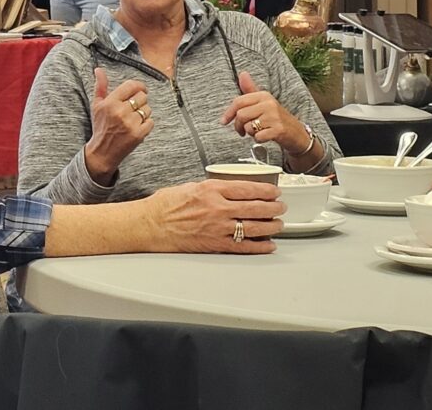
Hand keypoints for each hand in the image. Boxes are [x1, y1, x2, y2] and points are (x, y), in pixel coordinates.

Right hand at [84, 68, 152, 184]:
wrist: (102, 152)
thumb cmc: (101, 126)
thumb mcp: (97, 106)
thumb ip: (100, 86)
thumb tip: (99, 70)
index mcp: (110, 102)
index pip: (132, 86)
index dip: (139, 86)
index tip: (140, 90)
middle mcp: (120, 112)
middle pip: (142, 97)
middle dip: (140, 101)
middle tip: (133, 108)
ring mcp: (130, 124)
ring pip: (148, 109)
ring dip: (143, 113)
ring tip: (133, 119)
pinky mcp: (138, 134)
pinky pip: (151, 122)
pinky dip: (146, 124)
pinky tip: (137, 127)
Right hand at [142, 179, 283, 253]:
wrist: (149, 225)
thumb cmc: (165, 205)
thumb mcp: (192, 186)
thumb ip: (213, 188)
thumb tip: (229, 190)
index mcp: (212, 189)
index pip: (247, 188)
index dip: (266, 190)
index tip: (275, 191)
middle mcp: (217, 208)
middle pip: (255, 207)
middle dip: (273, 207)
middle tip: (282, 207)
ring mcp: (217, 228)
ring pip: (253, 227)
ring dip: (270, 226)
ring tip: (279, 224)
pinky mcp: (213, 245)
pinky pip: (242, 247)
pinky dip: (258, 246)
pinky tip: (268, 245)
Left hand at [220, 71, 308, 155]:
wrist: (296, 132)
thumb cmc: (276, 117)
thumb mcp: (264, 101)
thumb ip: (251, 89)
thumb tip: (242, 74)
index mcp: (264, 95)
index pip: (239, 101)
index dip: (228, 112)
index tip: (224, 121)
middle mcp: (269, 104)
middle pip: (241, 115)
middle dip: (238, 126)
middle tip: (242, 130)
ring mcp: (274, 117)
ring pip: (248, 127)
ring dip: (250, 133)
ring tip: (258, 131)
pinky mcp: (278, 130)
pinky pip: (258, 137)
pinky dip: (258, 139)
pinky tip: (265, 136)